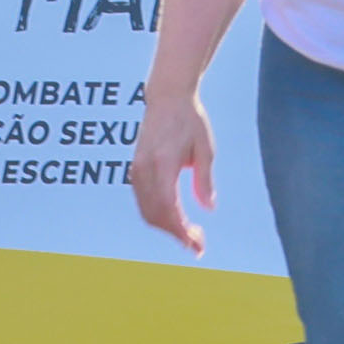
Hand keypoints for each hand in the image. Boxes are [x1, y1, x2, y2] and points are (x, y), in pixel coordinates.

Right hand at [128, 85, 214, 251]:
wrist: (167, 97)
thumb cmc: (189, 119)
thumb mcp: (205, 148)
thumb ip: (204, 180)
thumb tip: (208, 208)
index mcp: (163, 163)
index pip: (169, 208)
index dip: (182, 232)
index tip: (197, 246)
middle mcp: (145, 168)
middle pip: (156, 215)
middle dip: (176, 235)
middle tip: (198, 245)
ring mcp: (137, 169)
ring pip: (146, 212)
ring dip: (167, 228)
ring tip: (190, 235)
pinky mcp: (135, 169)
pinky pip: (143, 202)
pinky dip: (158, 216)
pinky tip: (175, 220)